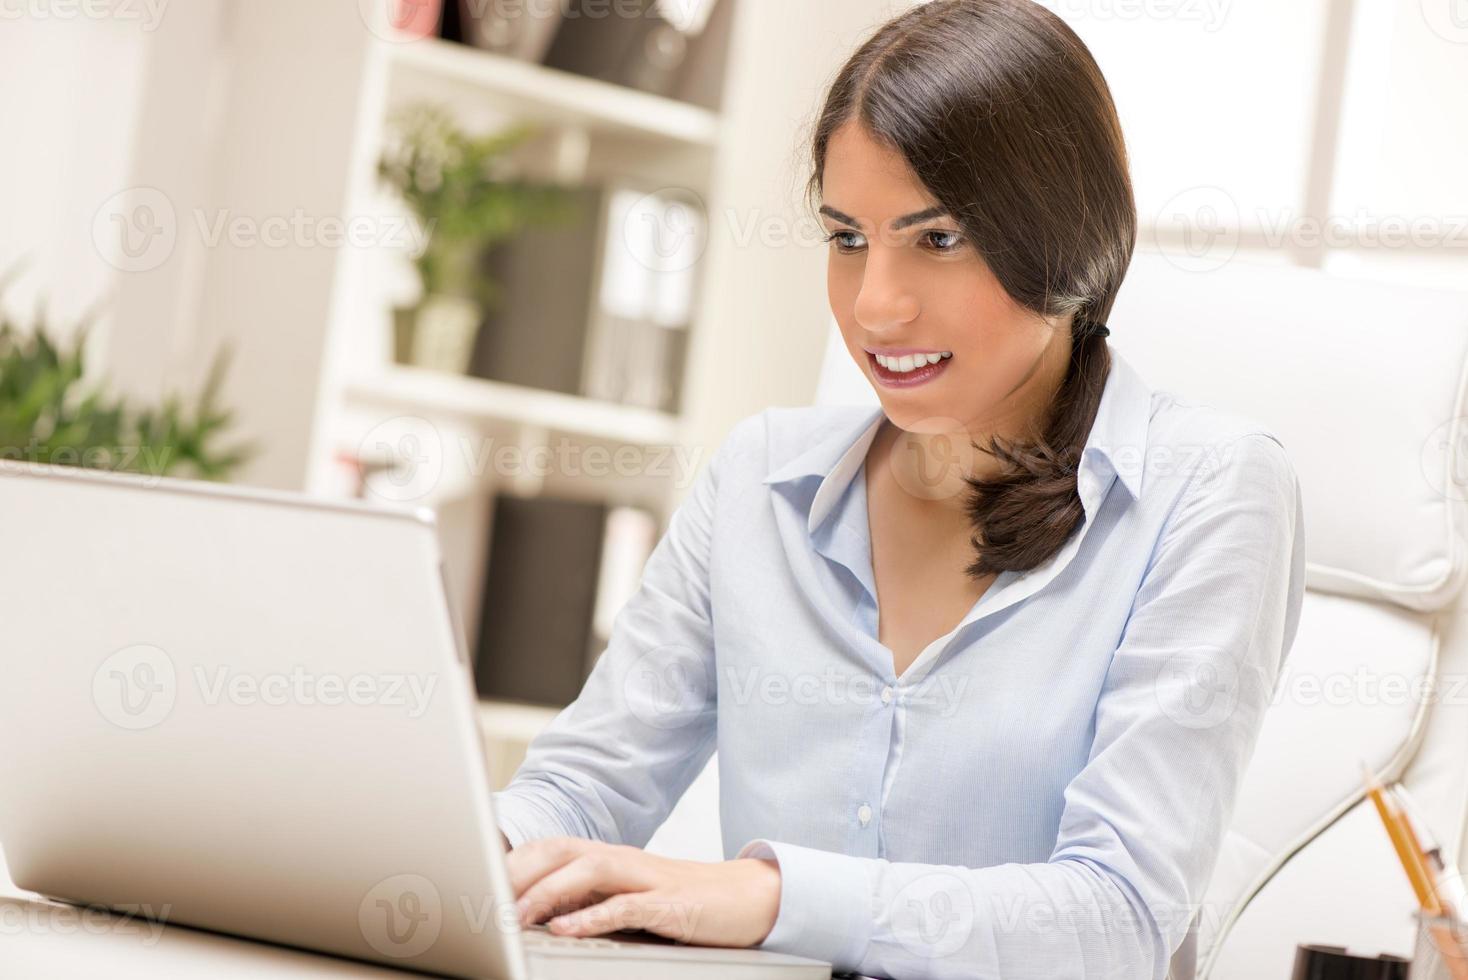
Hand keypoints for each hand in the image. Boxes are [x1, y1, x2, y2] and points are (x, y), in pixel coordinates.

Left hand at [505, 836, 780, 947]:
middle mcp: (623, 860)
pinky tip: (567, 929)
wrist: (748, 898)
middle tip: (483, 900)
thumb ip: (587, 901)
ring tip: (515, 917)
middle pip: (561, 851)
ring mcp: (647, 878)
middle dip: (519, 872)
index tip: (475, 881)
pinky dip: (593, 915)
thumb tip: (536, 914)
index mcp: (609, 858)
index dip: (512, 860)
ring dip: (547, 892)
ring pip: (588, 871)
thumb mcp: (628, 898)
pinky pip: (626, 905)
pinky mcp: (670, 903)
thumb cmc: (684, 902)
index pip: (551, 848)